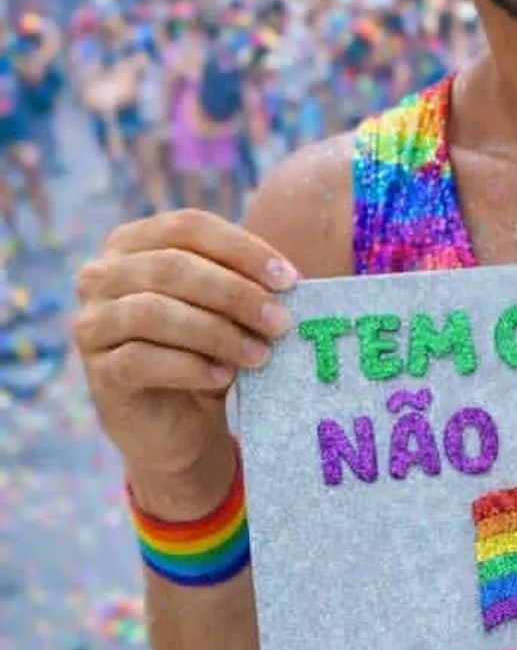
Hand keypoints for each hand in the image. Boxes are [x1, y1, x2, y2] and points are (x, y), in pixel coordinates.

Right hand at [74, 209, 297, 509]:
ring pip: (153, 313)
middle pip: (172, 268)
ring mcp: (93, 323)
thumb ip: (245, 283)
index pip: (189, 226)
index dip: (242, 249)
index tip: (290, 280)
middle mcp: (102, 274)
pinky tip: (222, 378)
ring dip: (217, 333)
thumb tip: (287, 281)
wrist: (181, 422)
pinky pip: (139, 360)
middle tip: (281, 322)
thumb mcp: (228, 308)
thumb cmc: (208, 348)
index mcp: (135, 241)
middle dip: (236, 294)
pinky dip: (189, 367)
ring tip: (260, 355)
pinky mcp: (97, 372)